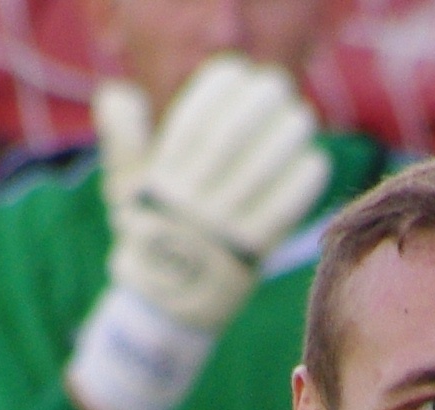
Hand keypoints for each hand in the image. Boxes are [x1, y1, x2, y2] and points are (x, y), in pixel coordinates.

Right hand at [68, 56, 330, 409]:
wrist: (163, 311)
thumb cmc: (151, 236)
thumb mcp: (125, 187)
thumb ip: (122, 137)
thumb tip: (118, 95)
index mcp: (161, 180)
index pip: (191, 119)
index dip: (218, 88)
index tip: (238, 73)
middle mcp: (189, 203)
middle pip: (229, 138)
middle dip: (258, 104)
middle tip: (279, 88)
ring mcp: (219, 232)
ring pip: (258, 171)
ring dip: (285, 137)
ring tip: (301, 118)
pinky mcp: (248, 258)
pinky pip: (280, 215)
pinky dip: (301, 186)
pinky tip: (316, 163)